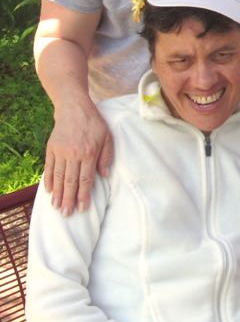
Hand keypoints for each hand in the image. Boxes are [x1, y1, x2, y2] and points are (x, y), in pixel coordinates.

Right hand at [44, 98, 112, 215]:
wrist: (74, 108)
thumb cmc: (94, 123)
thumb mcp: (107, 137)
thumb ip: (107, 156)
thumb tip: (105, 176)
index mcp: (89, 152)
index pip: (86, 179)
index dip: (83, 195)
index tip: (82, 208)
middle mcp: (74, 153)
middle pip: (71, 181)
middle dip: (69, 199)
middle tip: (67, 214)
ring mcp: (61, 151)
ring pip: (59, 176)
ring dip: (58, 193)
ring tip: (57, 207)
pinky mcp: (51, 148)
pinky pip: (50, 167)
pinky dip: (49, 180)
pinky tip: (50, 191)